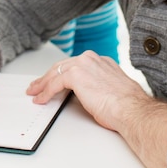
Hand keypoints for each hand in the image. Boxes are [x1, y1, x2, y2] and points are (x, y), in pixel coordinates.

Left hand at [28, 52, 166, 167]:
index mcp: (102, 61)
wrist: (131, 109)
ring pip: (55, 73)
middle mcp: (92, 59)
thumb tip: (88, 95)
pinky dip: (45, 92)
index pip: (75, 65)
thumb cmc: (127, 106)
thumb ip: (98, 86)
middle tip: (37, 85)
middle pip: (62, 66)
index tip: (54, 80)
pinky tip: (41, 99)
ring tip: (35, 92)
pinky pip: (54, 83)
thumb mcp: (111, 90)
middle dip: (47, 77)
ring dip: (43, 84)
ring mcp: (83, 65)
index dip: (62, 73)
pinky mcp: (75, 75)